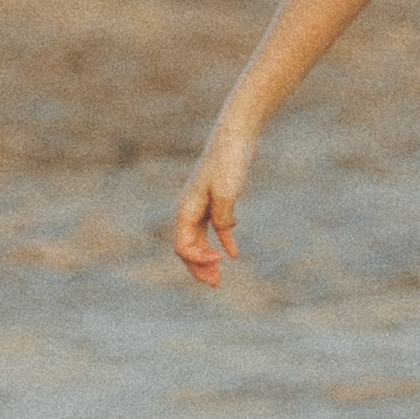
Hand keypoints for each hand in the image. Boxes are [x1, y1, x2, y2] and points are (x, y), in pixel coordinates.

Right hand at [173, 124, 254, 284]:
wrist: (236, 134)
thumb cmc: (229, 160)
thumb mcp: (228, 191)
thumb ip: (223, 216)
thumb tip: (226, 231)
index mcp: (186, 208)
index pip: (183, 246)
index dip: (199, 260)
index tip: (221, 261)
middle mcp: (189, 208)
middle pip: (187, 247)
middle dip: (199, 267)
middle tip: (215, 285)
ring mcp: (202, 203)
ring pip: (199, 239)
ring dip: (207, 258)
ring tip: (219, 276)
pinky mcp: (216, 198)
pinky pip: (215, 226)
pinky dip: (222, 241)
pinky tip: (232, 253)